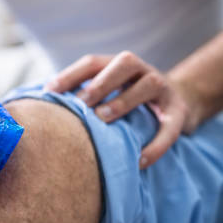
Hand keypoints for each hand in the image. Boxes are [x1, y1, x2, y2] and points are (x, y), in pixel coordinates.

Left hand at [44, 52, 194, 168]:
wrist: (178, 104)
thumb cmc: (129, 101)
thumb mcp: (109, 93)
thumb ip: (84, 97)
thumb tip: (43, 109)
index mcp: (119, 65)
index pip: (93, 62)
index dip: (71, 74)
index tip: (49, 91)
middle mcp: (143, 70)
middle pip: (124, 62)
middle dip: (102, 81)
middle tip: (82, 102)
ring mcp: (164, 88)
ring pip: (148, 84)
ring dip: (124, 100)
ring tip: (103, 119)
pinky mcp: (179, 112)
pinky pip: (170, 127)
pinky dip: (156, 144)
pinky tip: (139, 160)